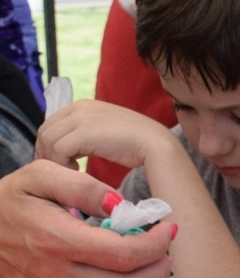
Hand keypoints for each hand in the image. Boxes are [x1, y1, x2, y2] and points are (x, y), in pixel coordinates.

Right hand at [0, 162, 171, 277]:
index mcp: (58, 241)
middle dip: (161, 266)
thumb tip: (122, 205)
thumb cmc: (11, 200)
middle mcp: (61, 276)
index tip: (168, 227)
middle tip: (165, 247)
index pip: (124, 254)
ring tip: (161, 267)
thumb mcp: (39, 176)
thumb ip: (83, 186)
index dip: (157, 243)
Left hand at [34, 98, 175, 172]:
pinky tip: (79, 171)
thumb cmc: (138, 145)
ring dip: (55, 160)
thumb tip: (70, 147)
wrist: (157, 145)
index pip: (51, 124)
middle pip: (45, 132)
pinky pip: (58, 150)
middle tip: (61, 172)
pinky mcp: (83, 132)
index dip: (50, 146)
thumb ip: (88, 132)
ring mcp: (80, 117)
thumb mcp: (107, 132)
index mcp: (83, 105)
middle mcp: (79, 107)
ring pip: (48, 141)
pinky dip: (62, 164)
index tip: (60, 164)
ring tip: (73, 172)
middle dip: (48, 154)